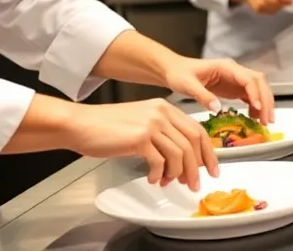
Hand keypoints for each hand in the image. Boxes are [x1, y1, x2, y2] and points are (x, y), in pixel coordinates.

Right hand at [66, 98, 217, 190]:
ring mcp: (151, 124)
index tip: (211, 169)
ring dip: (177, 174)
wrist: (81, 124)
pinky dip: (159, 174)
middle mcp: (161, 112)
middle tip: (194, 184)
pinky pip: (160, 162)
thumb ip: (163, 135)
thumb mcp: (141, 123)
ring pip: (179, 154)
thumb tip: (182, 160)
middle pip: (192, 142)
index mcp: (164, 107)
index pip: (197, 129)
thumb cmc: (106, 127)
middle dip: (197, 167)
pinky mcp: (139, 138)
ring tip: (169, 183)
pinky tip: (153, 179)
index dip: (208, 152)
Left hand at [165, 57, 275, 125]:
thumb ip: (202, 95)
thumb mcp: (187, 85)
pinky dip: (256, 106)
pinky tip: (254, 117)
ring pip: (258, 88)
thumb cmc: (179, 74)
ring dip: (264, 103)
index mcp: (225, 67)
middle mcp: (234, 71)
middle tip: (267, 120)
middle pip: (259, 82)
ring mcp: (235, 79)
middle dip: (266, 100)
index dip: (255, 93)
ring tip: (265, 122)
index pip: (248, 78)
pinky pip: (250, 95)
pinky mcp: (233, 88)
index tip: (258, 108)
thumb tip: (217, 108)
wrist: (174, 70)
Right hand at [233, 0, 291, 14]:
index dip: (287, 0)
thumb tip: (290, 1)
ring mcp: (260, 5)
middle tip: (283, 2)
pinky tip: (269, 5)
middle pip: (278, 5)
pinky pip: (269, 13)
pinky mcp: (257, 10)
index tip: (292, 2)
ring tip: (275, 2)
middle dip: (282, 4)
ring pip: (274, 11)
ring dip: (277, 8)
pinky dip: (272, 10)